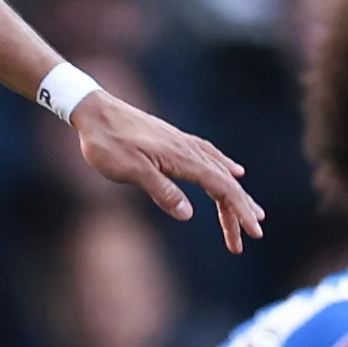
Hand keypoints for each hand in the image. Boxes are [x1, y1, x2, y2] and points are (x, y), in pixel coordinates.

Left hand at [73, 91, 263, 252]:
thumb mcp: (130, 170)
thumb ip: (161, 191)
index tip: (254, 231)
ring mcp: (183, 143)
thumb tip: (188, 214)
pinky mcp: (174, 141)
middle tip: (251, 236)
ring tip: (248, 213)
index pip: (222, 188)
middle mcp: (189, 149)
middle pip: (225, 183)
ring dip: (234, 194)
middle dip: (240, 210)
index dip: (239, 211)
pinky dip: (224, 169)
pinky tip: (234, 172)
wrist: (93, 110)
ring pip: (218, 172)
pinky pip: (209, 157)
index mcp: (182, 158)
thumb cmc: (107, 142)